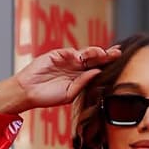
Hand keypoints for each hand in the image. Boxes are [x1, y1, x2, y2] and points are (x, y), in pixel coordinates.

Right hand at [0, 46, 121, 115]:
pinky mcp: (56, 54)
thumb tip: (97, 72)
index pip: (96, 67)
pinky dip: (74, 53)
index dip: (107, 63)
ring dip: (93, 52)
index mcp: (80, 76)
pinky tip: (80, 57)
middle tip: (117, 52)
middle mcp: (75, 66)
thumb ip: (83, 83)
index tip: (118, 60)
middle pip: (93, 58)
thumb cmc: (49, 96)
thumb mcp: (70, 94)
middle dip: (105, 54)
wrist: (29, 93)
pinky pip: (67, 52)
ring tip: (102, 53)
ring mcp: (66, 59)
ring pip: (83, 53)